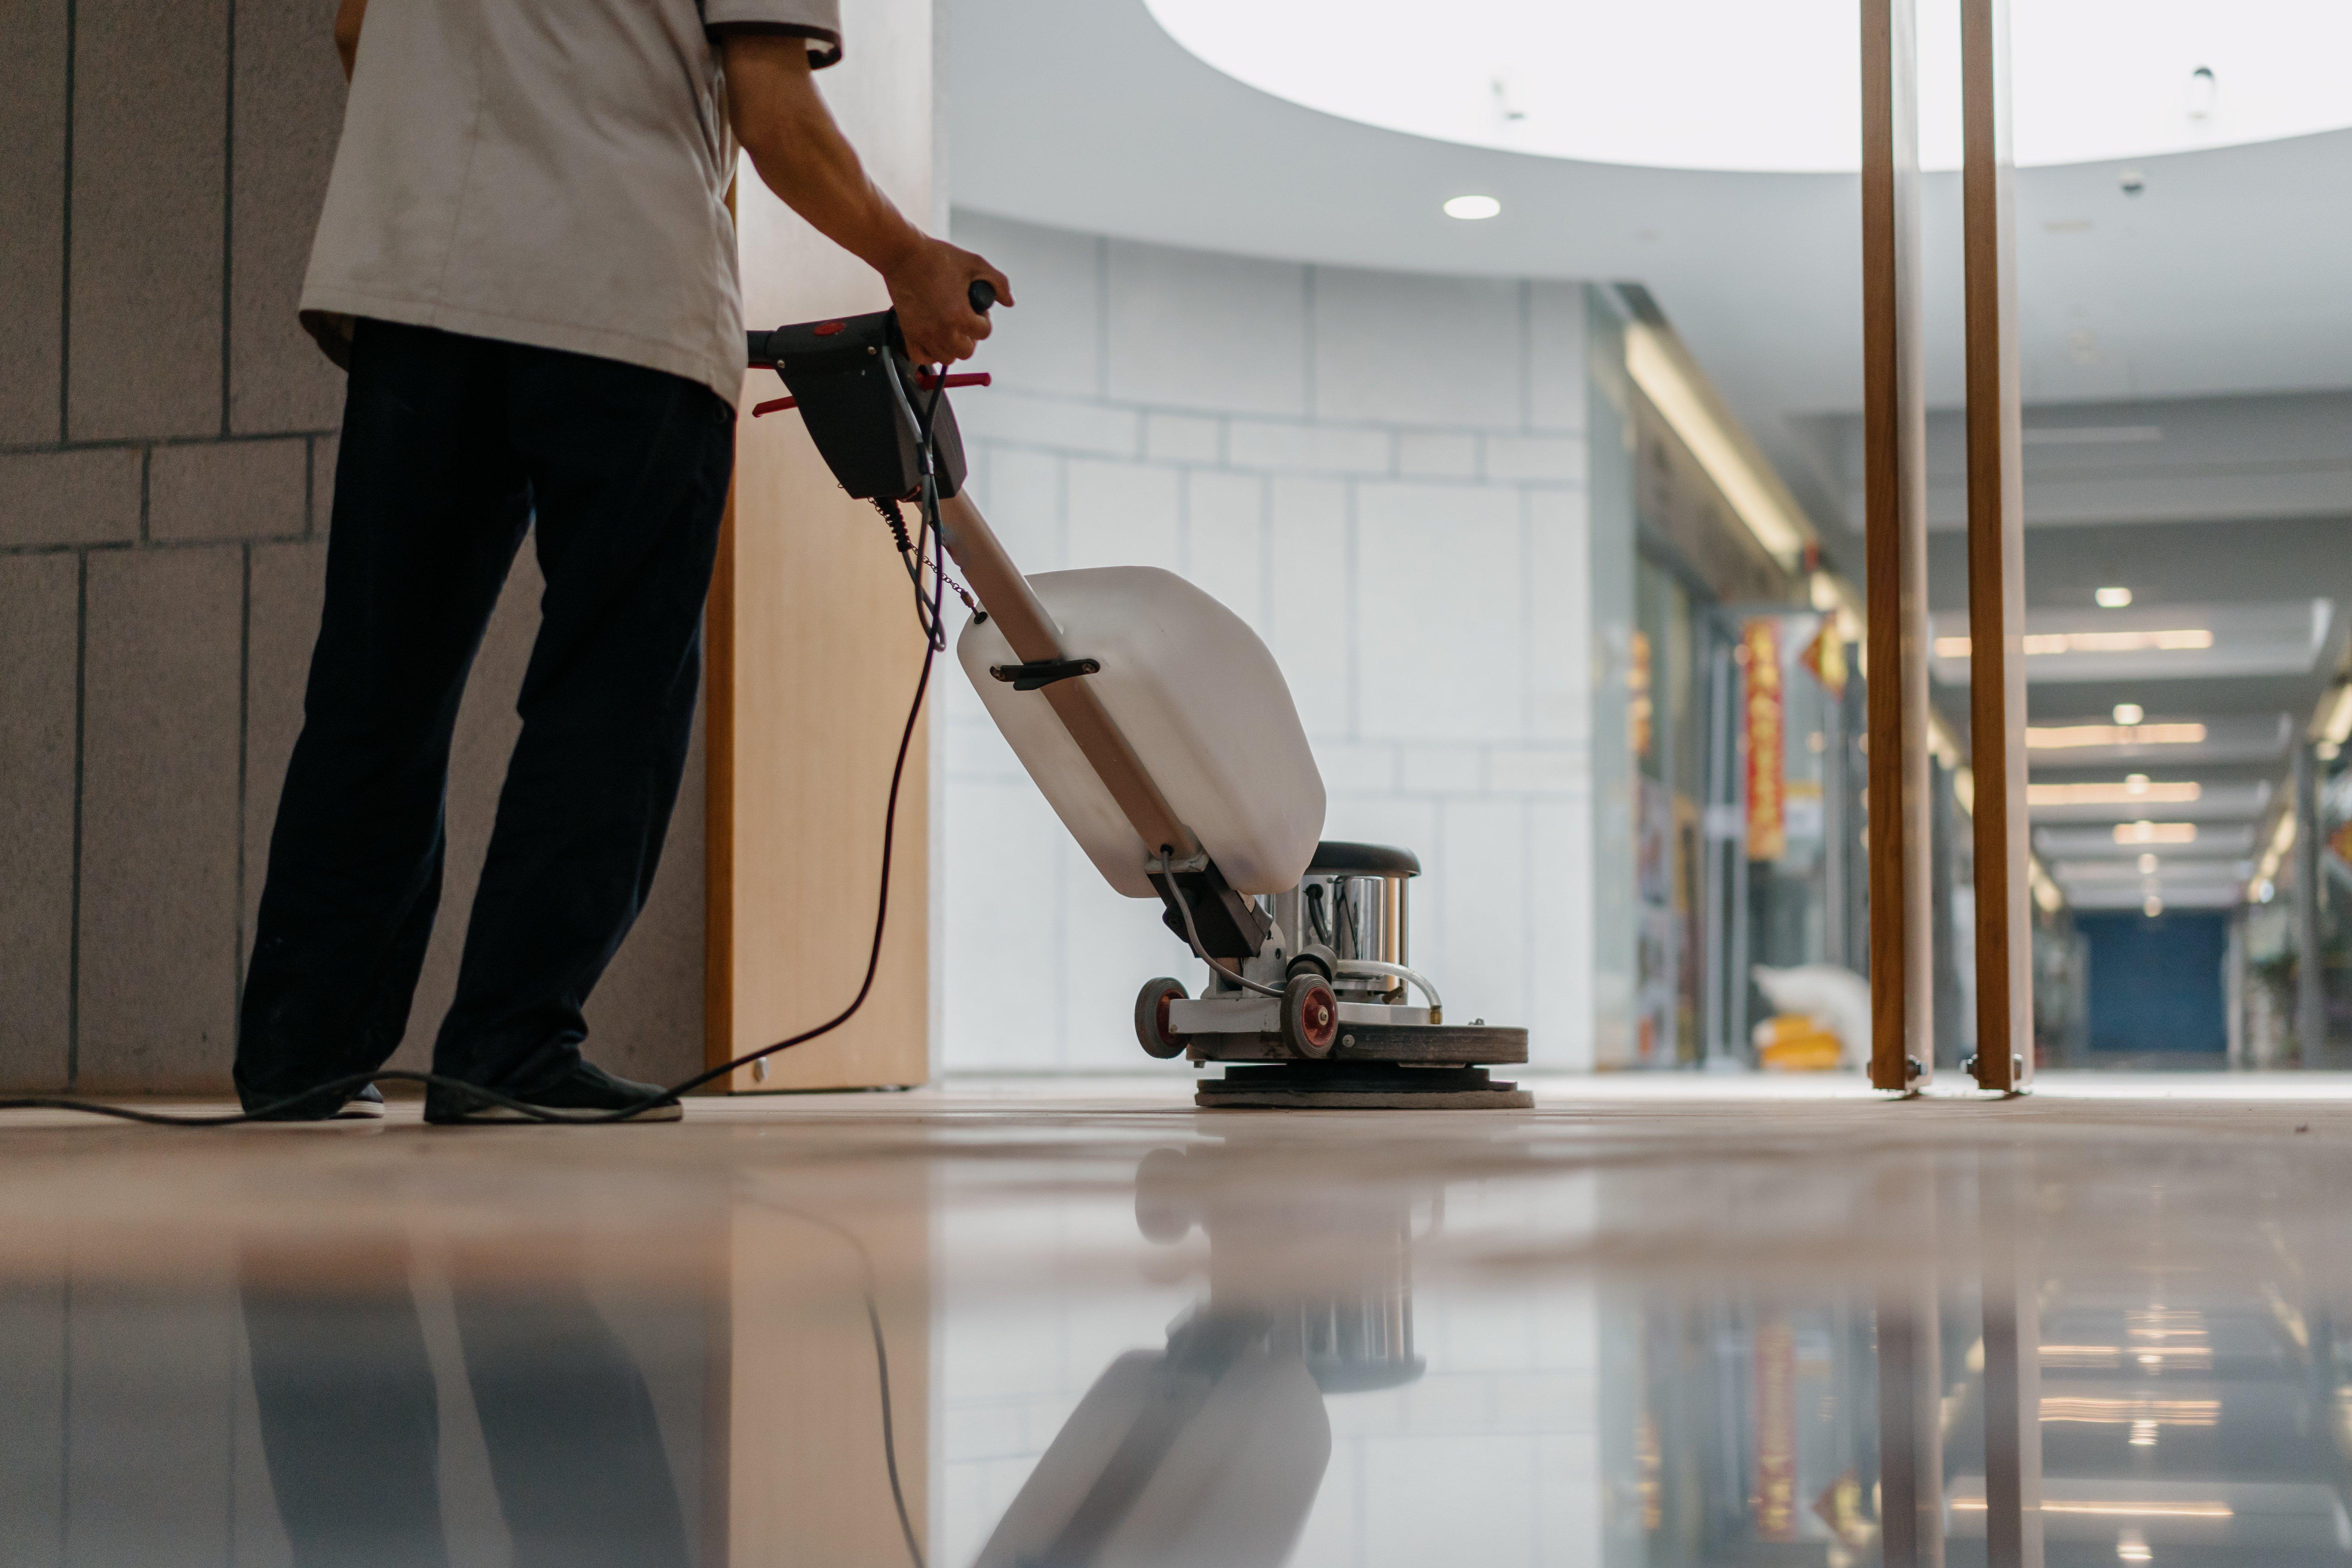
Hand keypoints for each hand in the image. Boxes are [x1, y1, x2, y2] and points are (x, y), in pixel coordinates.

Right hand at [883, 240, 1011, 364]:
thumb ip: (999, 283)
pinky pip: (921, 358)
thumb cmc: (938, 257)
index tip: (977, 308)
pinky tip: (935, 338)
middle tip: (965, 321)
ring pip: (946, 358)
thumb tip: (1009, 302)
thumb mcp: (975, 264)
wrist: (902, 254)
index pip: (984, 332)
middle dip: (971, 337)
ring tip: (951, 328)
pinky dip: (930, 353)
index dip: (984, 319)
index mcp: (959, 314)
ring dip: (953, 346)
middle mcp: (941, 330)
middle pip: (966, 351)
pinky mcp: (908, 333)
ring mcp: (922, 334)